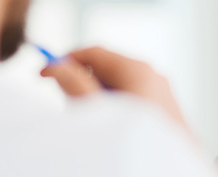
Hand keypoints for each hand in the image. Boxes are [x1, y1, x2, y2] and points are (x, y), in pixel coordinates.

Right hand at [41, 47, 188, 131]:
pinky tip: (114, 133)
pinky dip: (118, 109)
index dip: (65, 60)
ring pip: (121, 86)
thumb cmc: (137, 145)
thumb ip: (74, 86)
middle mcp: (155, 75)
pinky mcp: (168, 111)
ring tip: (95, 126)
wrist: (175, 171)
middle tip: (67, 105)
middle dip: (83, 82)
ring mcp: (164, 93)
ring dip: (100, 98)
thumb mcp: (97, 112)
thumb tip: (57, 67)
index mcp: (139, 70)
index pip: (95, 52)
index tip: (42, 74)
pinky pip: (136, 100)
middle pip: (108, 68)